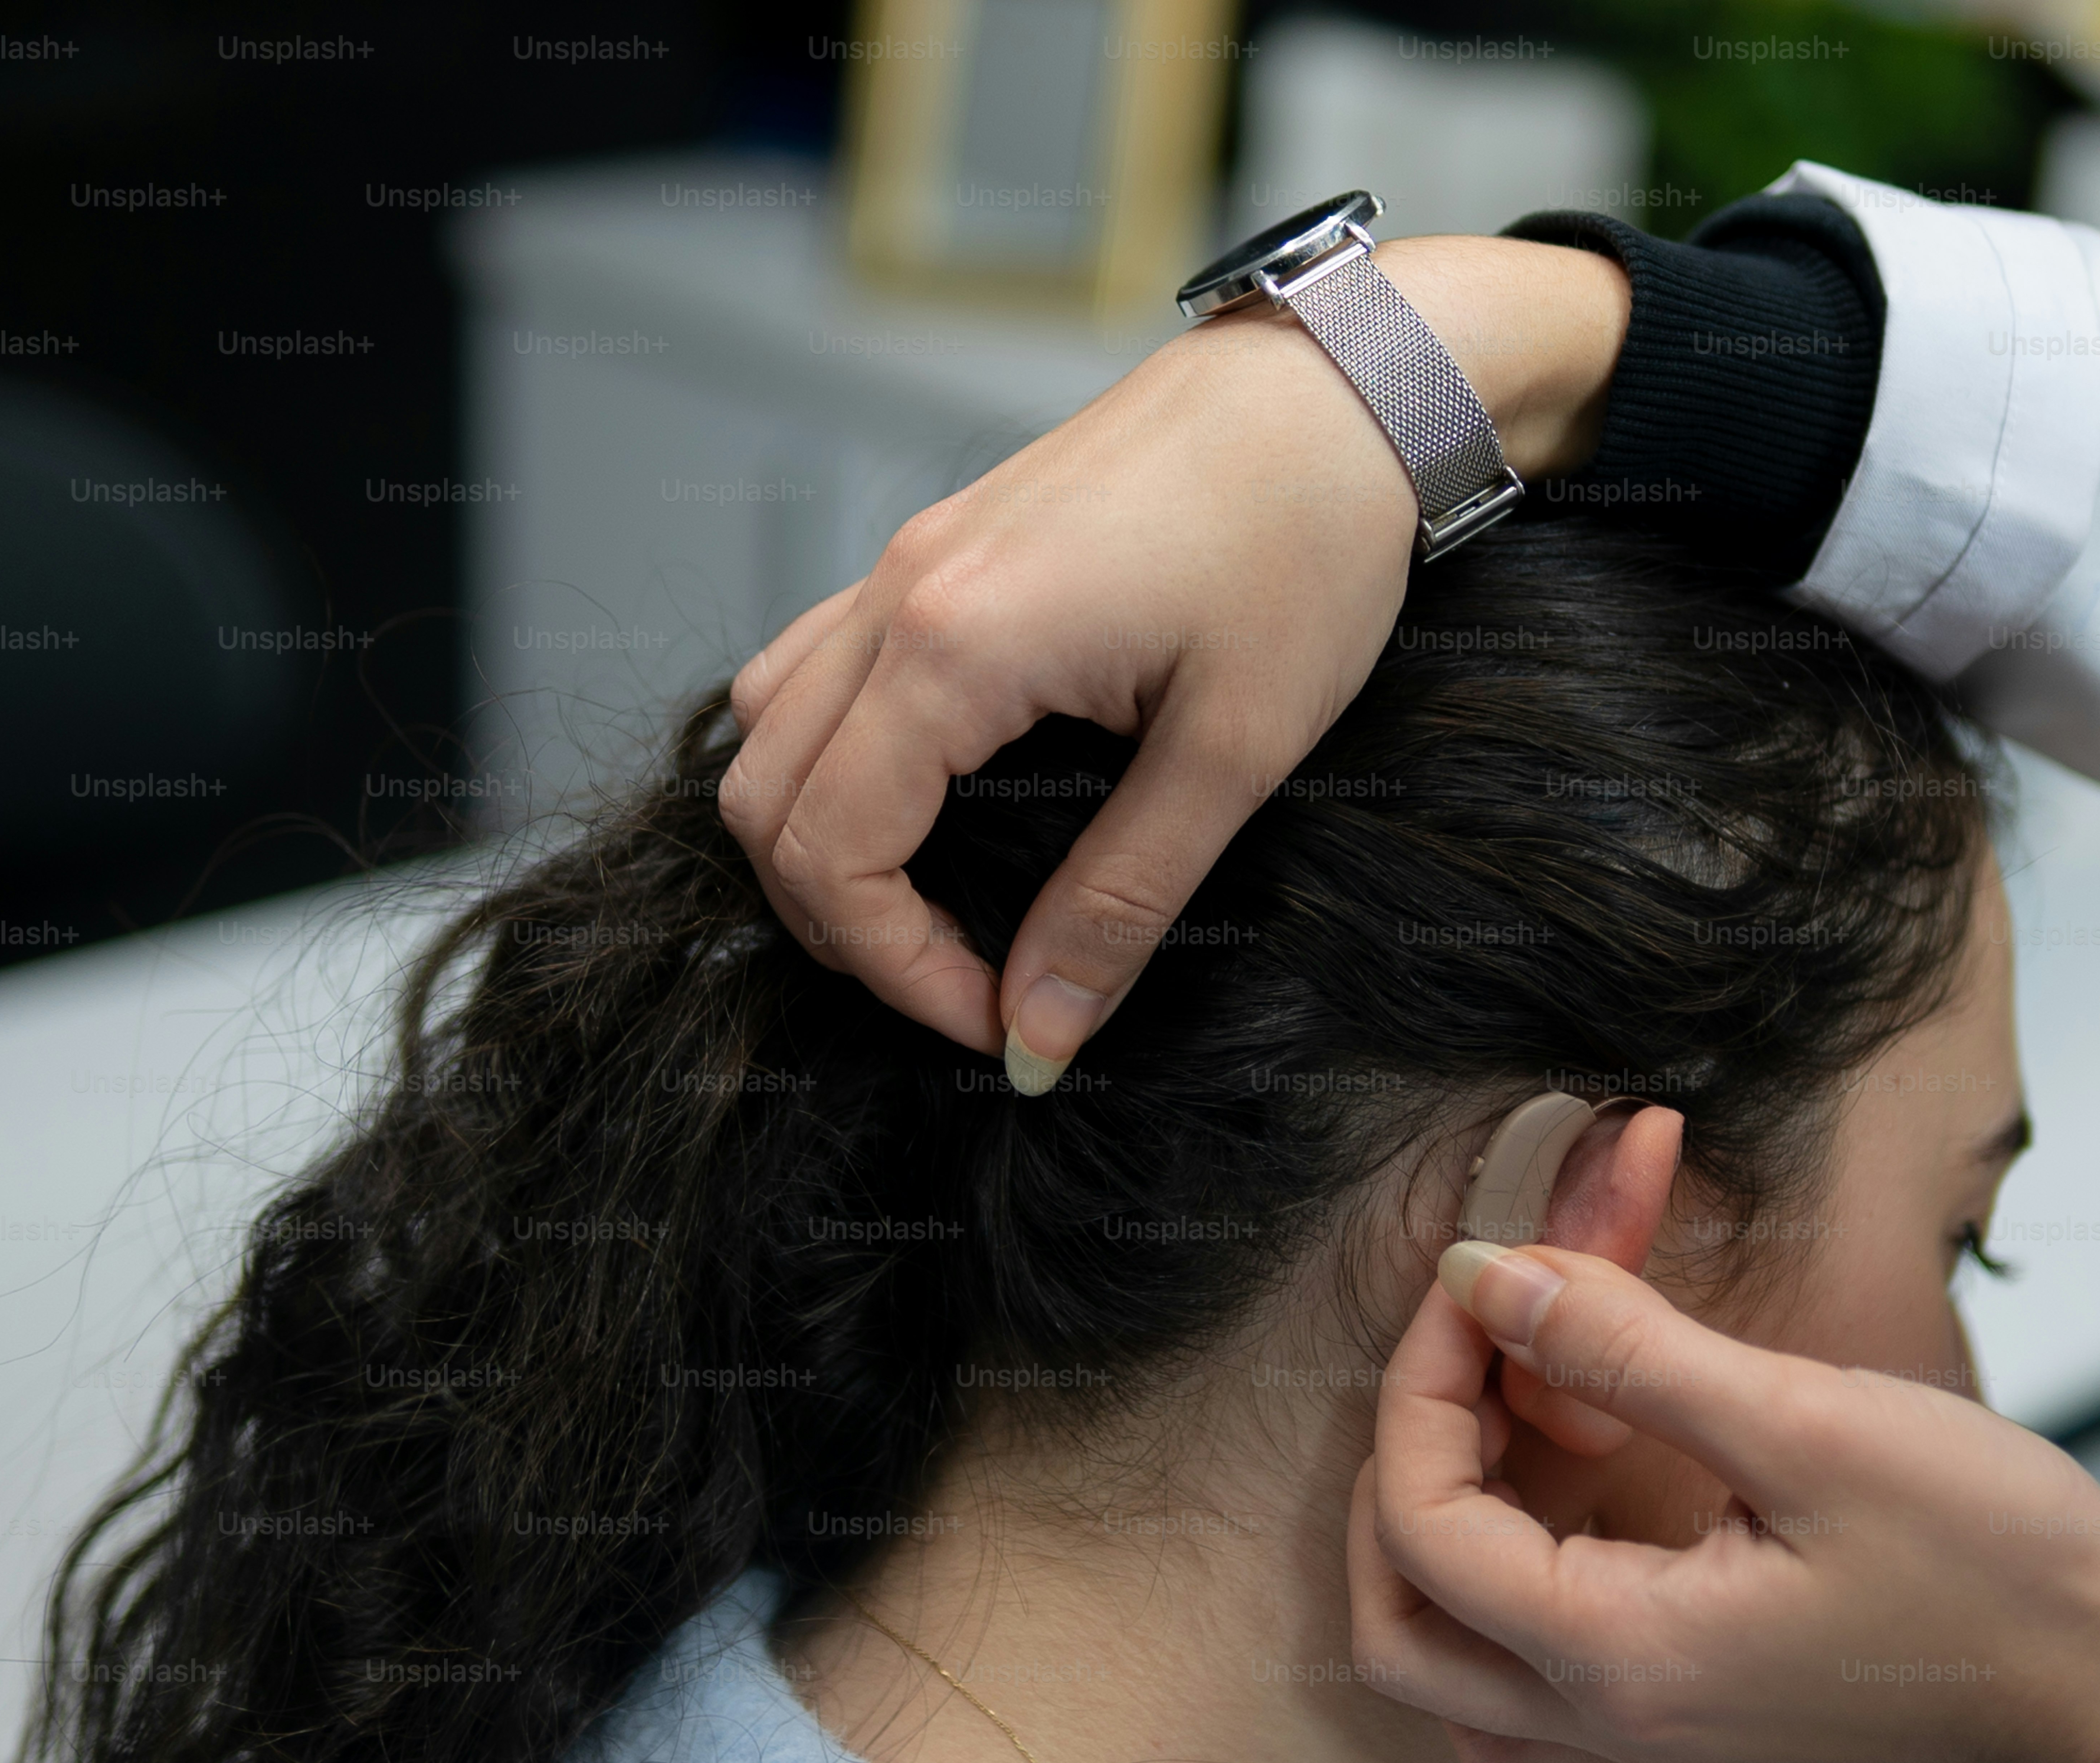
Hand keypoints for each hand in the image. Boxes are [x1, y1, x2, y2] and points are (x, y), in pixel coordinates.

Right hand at [719, 236, 1628, 1087]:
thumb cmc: (1304, 545)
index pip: (835, 855)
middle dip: (842, 924)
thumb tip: (1041, 1034)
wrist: (1334, 390)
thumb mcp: (1232, 753)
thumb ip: (1119, 904)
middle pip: (765, 803)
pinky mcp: (934, 548)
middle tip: (963, 983)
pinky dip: (830, 758)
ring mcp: (904, 561)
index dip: (899, 970)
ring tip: (926, 909)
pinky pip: (814, 667)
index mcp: (957, 643)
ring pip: (767, 731)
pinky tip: (921, 802)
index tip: (997, 1020)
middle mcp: (900, 593)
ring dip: (816, 841)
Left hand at [1348, 1244, 2099, 1762]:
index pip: (1424, 1523)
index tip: (1485, 1275)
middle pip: (1398, 1621)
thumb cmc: (1996, 1559)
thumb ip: (1624, 1348)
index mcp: (1627, 1662)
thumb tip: (1488, 1277)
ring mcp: (1650, 1744)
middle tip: (1472, 1348)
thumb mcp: (1803, 1419)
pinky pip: (1534, 1677)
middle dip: (1407, 1466)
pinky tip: (1581, 1471)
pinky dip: (1518, 1575)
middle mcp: (1615, 1728)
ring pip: (1454, 1663)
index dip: (1426, 1381)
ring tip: (1517, 1404)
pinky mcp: (1690, 1724)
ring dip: (1449, 1532)